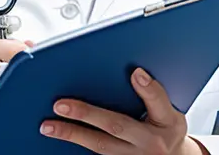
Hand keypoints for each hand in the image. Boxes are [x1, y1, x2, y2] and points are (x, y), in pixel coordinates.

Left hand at [40, 68, 208, 154]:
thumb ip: (153, 93)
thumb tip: (134, 72)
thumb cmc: (165, 129)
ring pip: (100, 146)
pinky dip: (76, 149)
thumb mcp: (170, 111)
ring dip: (72, 134)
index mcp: (167, 121)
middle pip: (117, 126)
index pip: (159, 103)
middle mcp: (150, 143)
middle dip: (87, 114)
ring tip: (47, 126)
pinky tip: (59, 138)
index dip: (148, 89)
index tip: (136, 73)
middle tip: (60, 105)